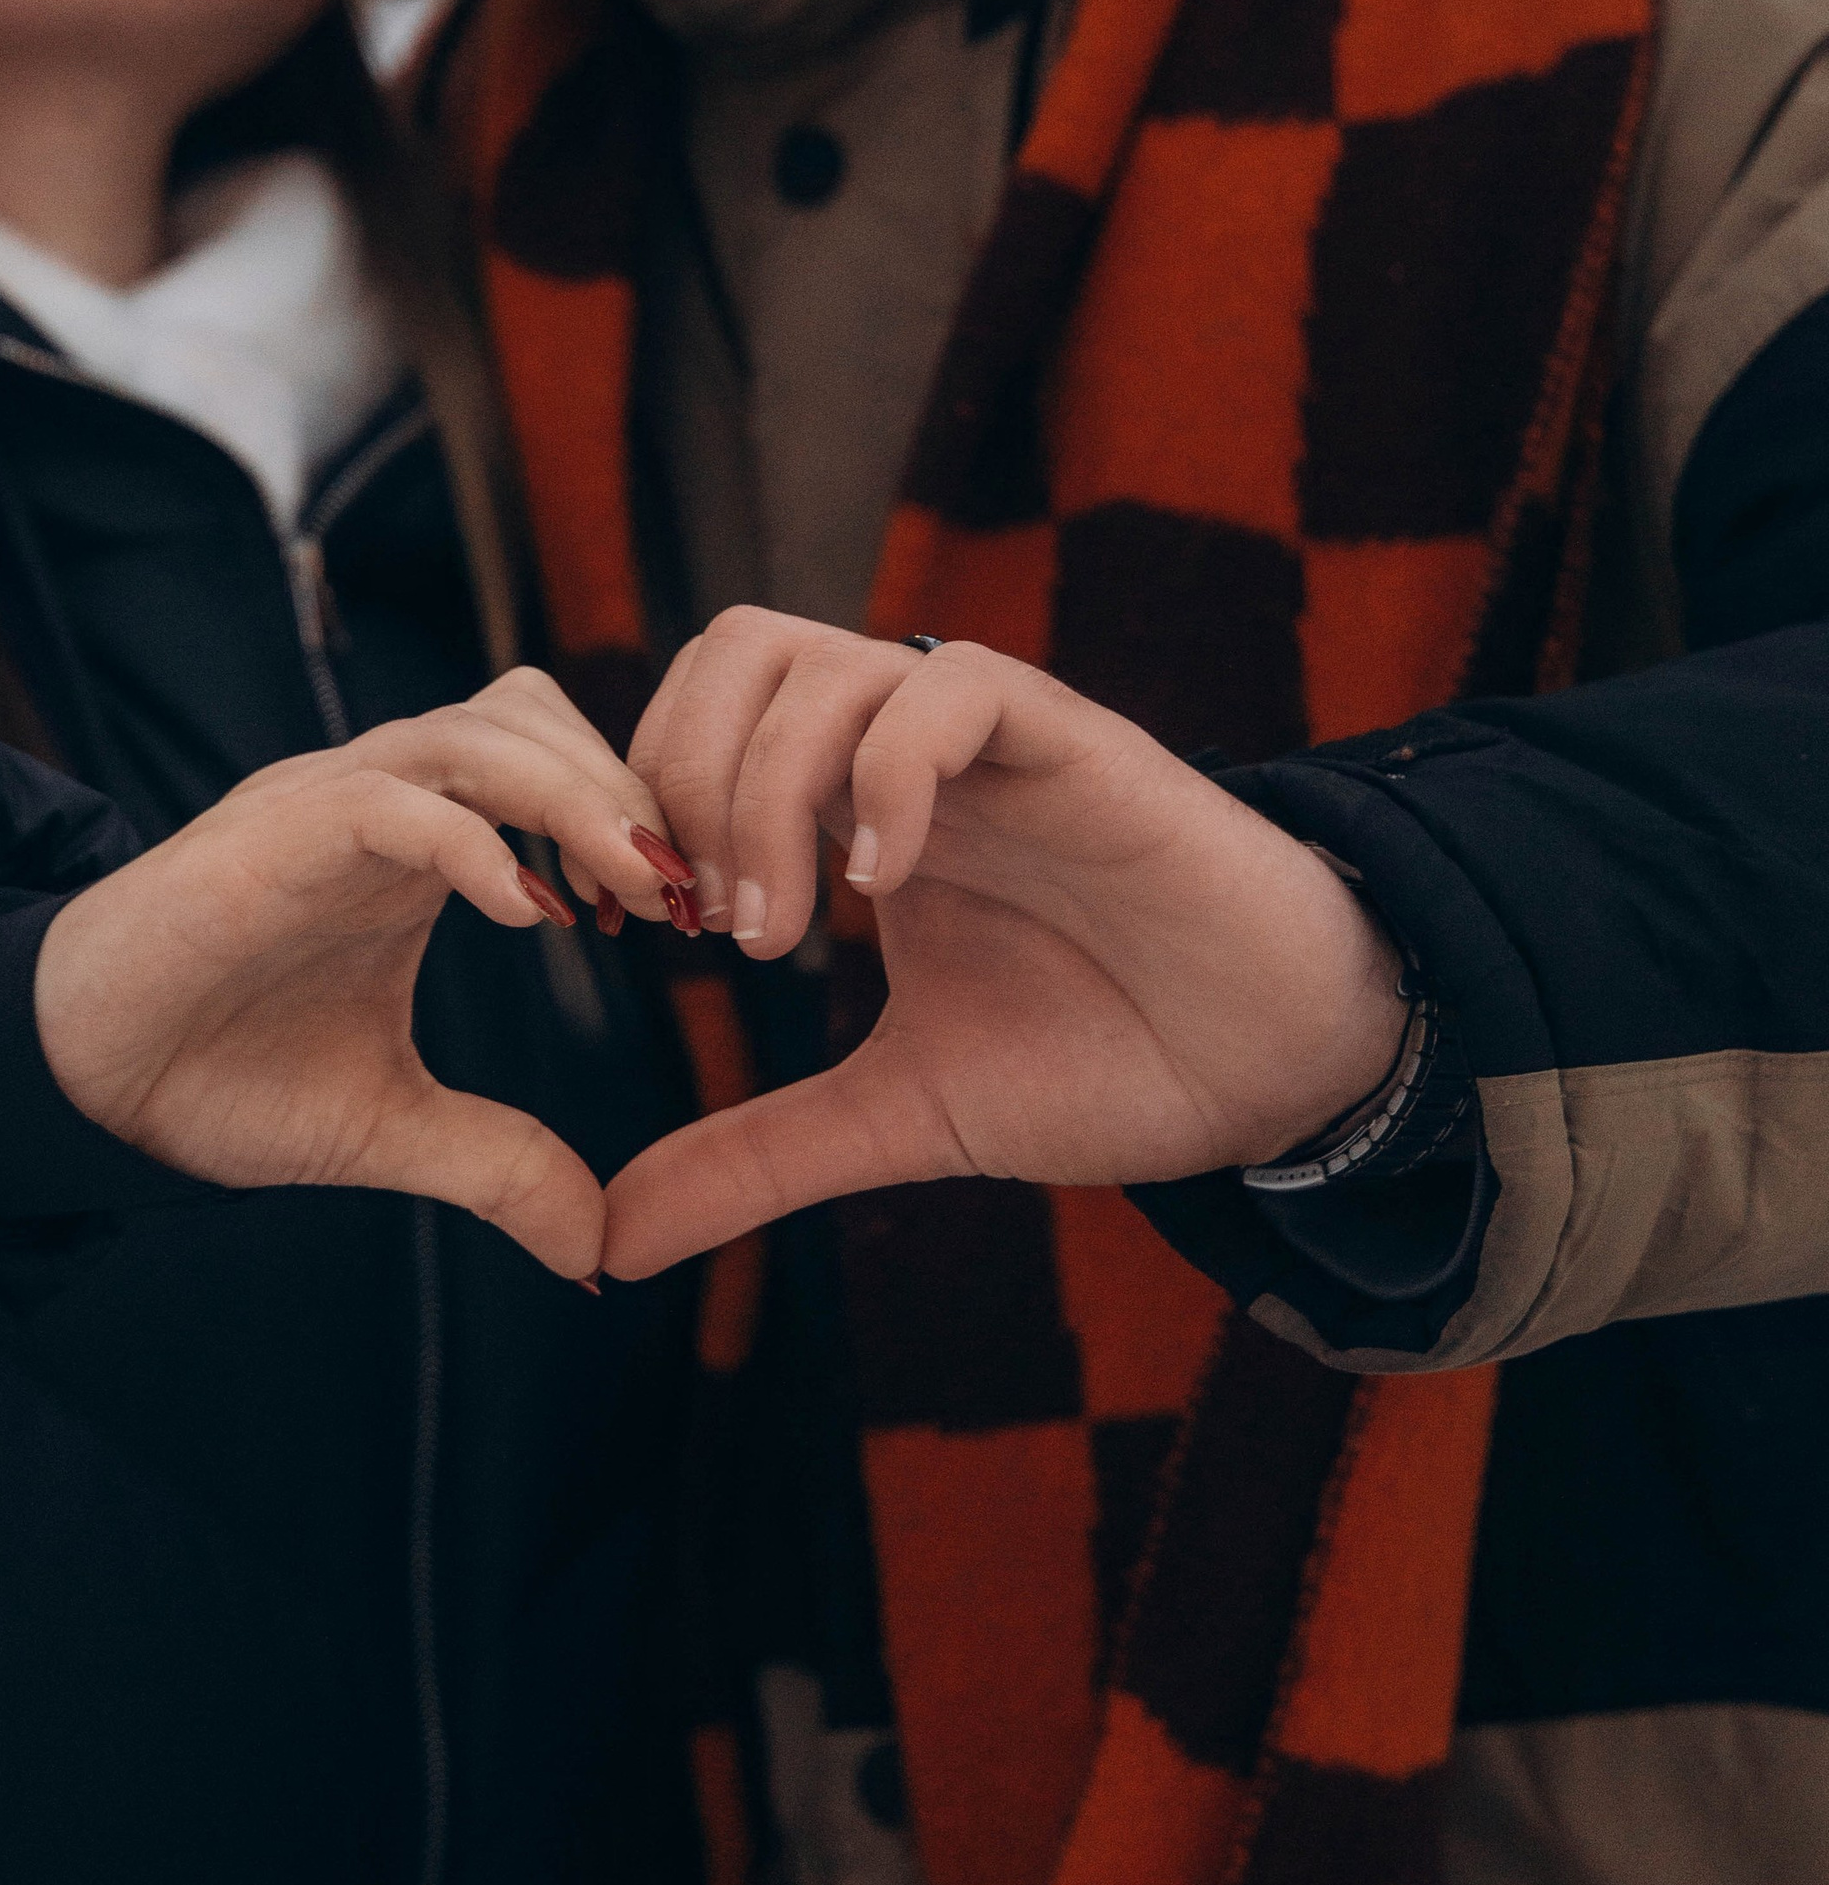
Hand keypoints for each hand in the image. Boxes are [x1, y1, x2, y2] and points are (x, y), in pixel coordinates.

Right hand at [35, 669, 687, 1279]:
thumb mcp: (387, 1128)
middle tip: (690, 893)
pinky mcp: (268, 836)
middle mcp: (376, 799)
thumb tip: (596, 1250)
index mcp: (415, 844)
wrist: (81, 1084)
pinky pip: (390, 801)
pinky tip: (529, 916)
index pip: (549, 760)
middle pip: (529, 717)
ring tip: (637, 890)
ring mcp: (322, 805)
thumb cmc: (218, 1079)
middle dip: (624, 788)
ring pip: (473, 732)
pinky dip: (470, 841)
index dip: (630, 814)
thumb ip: (495, 1164)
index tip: (695, 912)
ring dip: (571, 797)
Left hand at [601, 613, 1408, 1279]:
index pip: (701, 709)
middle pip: (742, 646)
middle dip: (682, 776)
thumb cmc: (1105, 1061)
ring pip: (830, 662)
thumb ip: (758, 1155)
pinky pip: (956, 689)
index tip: (641, 929)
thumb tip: (610, 1238)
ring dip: (764, 792)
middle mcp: (913, 751)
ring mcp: (994, 739)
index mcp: (856, 805)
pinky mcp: (1082, 744)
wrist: (1273, 1070)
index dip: (640, 794)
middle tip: (703, 926)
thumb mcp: (898, 1114)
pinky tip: (883, 888)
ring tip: (777, 937)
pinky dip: (887, 776)